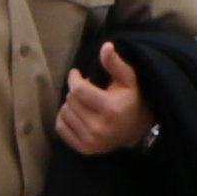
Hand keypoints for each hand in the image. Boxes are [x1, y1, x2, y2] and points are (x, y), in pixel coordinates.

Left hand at [51, 42, 151, 157]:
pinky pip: (60, 127)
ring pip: (64, 113)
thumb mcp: (128, 79)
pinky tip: (78, 116)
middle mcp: (100, 128)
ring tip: (84, 104)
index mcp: (111, 109)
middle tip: (86, 91)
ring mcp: (91, 141)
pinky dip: (65, 119)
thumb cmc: (130, 100)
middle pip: (70, 101)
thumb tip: (106, 46)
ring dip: (70, 105)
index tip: (76, 74)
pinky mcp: (84, 149)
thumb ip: (115, 63)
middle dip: (75, 92)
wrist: (136, 131)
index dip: (74, 78)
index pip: (78, 90)